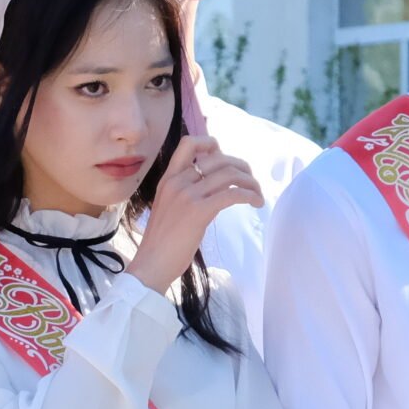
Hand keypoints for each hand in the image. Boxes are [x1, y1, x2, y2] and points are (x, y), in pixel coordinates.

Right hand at [128, 137, 264, 293]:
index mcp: (168, 179)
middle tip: (251, 182)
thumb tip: (212, 190)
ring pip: (229, 175)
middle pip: (219, 159)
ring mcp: (187, 195)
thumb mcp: (169, 208)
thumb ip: (185, 193)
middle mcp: (177, 181)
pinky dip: (249, 196)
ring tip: (258, 195)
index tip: (225, 158)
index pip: (189, 144)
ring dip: (250, 183)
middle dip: (242, 167)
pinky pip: (232, 194)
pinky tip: (256, 203)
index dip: (211, 143)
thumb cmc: (160, 243)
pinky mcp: (199, 212)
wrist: (150, 264)